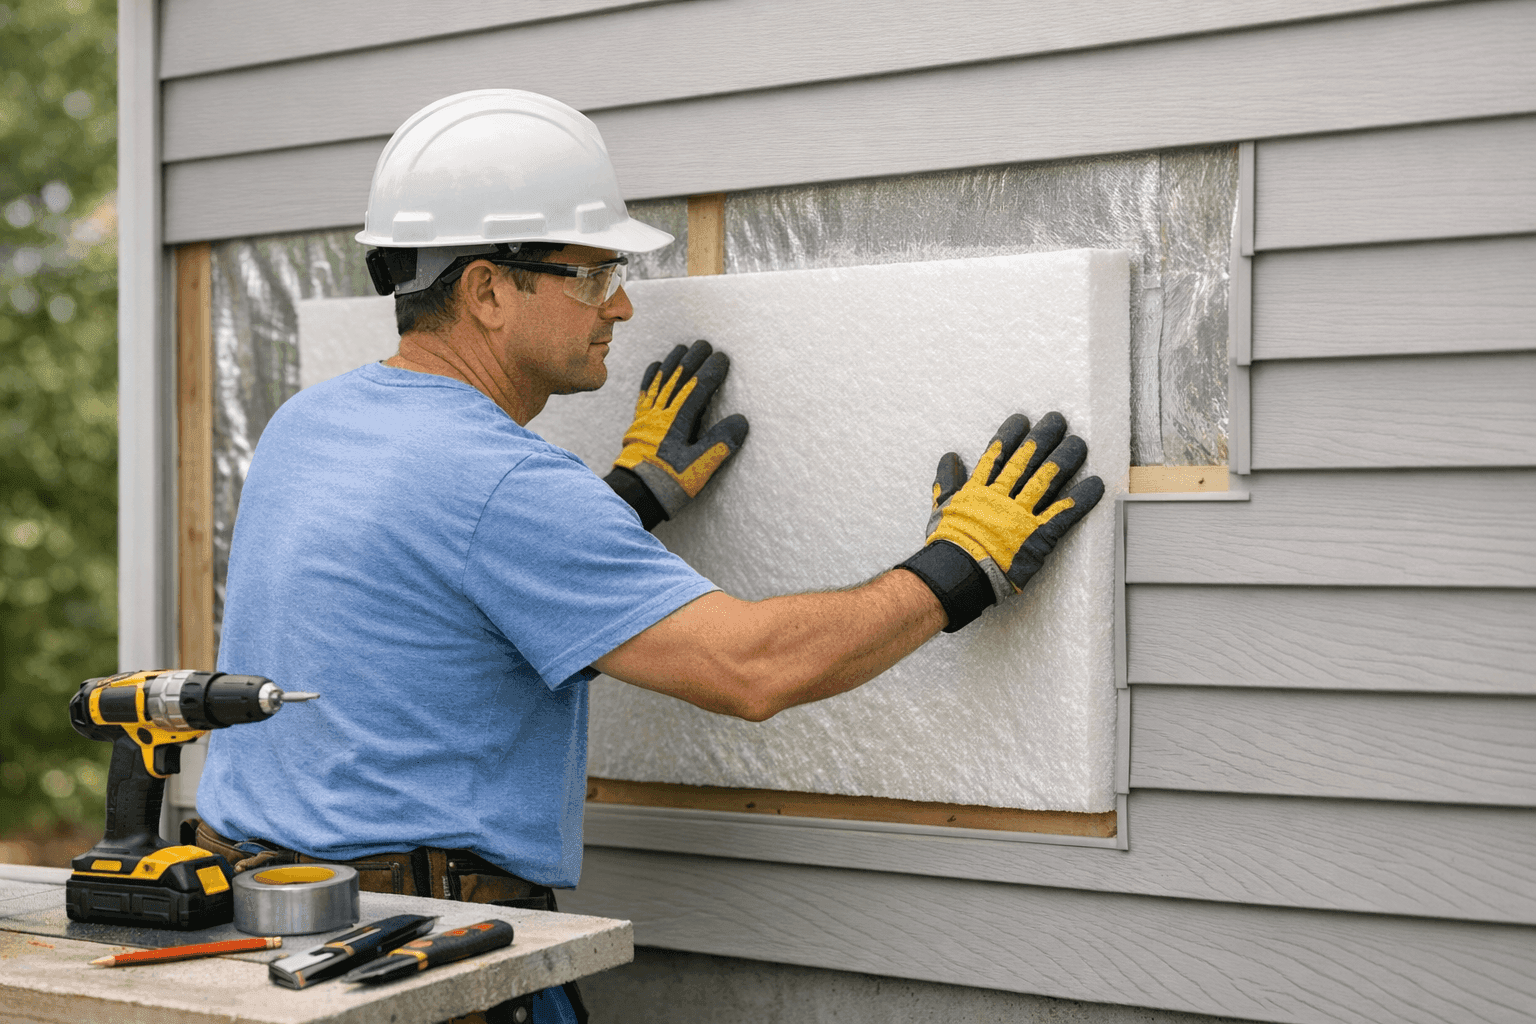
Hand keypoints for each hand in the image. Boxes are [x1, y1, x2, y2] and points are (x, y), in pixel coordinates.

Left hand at [605, 340, 747, 527]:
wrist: (634, 495)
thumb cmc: (669, 484)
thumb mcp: (700, 468)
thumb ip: (720, 443)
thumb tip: (741, 420)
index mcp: (678, 421)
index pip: (698, 388)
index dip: (711, 371)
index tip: (723, 357)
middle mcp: (662, 414)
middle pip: (678, 379)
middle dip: (692, 359)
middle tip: (705, 344)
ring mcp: (647, 417)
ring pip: (660, 382)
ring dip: (672, 362)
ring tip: (682, 348)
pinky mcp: (638, 424)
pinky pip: (645, 393)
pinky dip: (651, 377)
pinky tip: (656, 367)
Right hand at [899, 412, 1103, 631]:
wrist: (958, 572)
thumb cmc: (949, 544)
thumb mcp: (943, 508)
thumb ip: (948, 482)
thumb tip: (949, 458)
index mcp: (980, 490)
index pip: (998, 455)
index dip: (1011, 436)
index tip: (1022, 419)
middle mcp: (1003, 496)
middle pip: (1027, 461)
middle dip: (1044, 438)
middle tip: (1058, 420)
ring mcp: (1021, 515)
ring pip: (1047, 480)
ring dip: (1066, 460)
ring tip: (1079, 443)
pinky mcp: (1037, 536)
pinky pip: (1064, 514)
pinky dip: (1081, 499)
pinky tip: (1095, 484)